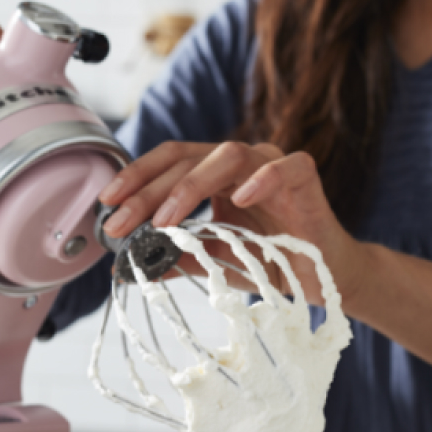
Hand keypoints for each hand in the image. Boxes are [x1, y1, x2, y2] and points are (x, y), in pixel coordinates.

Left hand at [97, 141, 368, 306]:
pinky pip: (286, 167)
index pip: (170, 162)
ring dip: (191, 185)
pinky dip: (264, 178)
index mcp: (217, 175)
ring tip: (166, 218)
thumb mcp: (214, 261)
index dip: (137, 177)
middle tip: (124, 221)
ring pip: (229, 154)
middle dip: (150, 190)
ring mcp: (273, 165)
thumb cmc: (272, 260)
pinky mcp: (306, 178)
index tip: (108, 203)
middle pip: (188, 158)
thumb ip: (178, 256)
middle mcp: (242, 162)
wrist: (323, 277)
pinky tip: (241, 198)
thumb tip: (130, 268)